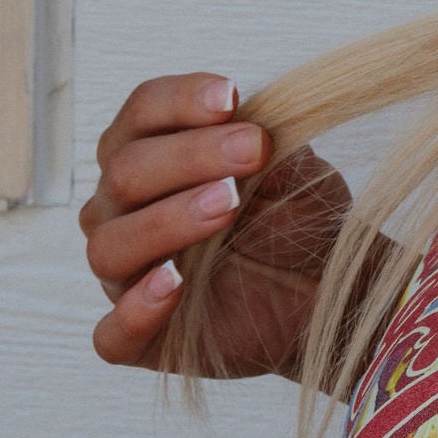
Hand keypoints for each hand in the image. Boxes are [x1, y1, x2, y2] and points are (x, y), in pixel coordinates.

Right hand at [81, 74, 349, 378]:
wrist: (325, 288)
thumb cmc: (294, 217)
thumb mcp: (294, 167)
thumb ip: (263, 140)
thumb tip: (248, 122)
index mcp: (150, 154)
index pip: (141, 113)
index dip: (179, 101)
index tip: (232, 96)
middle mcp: (122, 211)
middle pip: (125, 172)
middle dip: (191, 155)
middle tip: (252, 150)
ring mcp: (125, 276)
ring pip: (112, 244)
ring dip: (168, 219)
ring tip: (227, 205)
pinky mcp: (138, 340)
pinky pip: (112, 333)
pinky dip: (136, 309)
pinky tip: (173, 284)